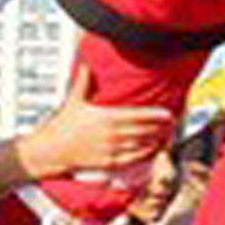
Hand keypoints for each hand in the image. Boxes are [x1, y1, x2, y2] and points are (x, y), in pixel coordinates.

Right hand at [20, 70, 176, 181]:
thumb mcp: (73, 100)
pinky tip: (153, 149)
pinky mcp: (109, 163)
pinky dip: (145, 154)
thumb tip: (85, 61)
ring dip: (157, 141)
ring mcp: (111, 150)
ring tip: (168, 135)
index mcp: (106, 118)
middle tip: (173, 123)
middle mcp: (111, 135)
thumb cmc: (63, 125)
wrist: (51, 150)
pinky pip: (133, 159)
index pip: (138, 116)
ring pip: (141, 146)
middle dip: (161, 128)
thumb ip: (83, 81)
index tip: (169, 114)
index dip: (156, 116)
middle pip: (144, 131)